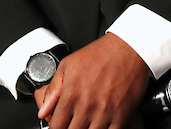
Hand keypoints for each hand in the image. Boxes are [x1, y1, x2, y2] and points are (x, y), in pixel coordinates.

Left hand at [35, 33, 149, 128]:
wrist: (128, 48)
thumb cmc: (100, 54)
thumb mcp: (68, 65)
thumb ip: (53, 89)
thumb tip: (43, 111)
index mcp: (71, 94)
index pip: (56, 126)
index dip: (56, 128)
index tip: (60, 125)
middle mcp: (86, 105)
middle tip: (73, 123)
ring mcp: (104, 112)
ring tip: (87, 123)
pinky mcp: (121, 115)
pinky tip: (101, 125)